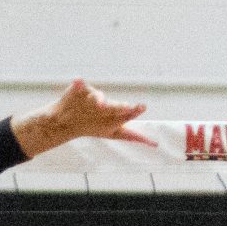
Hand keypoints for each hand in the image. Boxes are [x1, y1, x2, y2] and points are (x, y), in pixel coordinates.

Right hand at [15, 79, 152, 154]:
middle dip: (119, 107)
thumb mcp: (115, 133)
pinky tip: (78, 81)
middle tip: (127, 107)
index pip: (126, 113)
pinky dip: (78, 84)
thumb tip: (156, 144)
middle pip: (114, 105)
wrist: (70, 122)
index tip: (142, 107)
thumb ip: (135, 137)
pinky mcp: (79, 90)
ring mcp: (93, 96)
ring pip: (98, 96)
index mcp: (116, 113)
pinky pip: (79, 86)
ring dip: (99, 99)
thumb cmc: (98, 126)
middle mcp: (106, 103)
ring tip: (100, 104)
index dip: (134, 111)